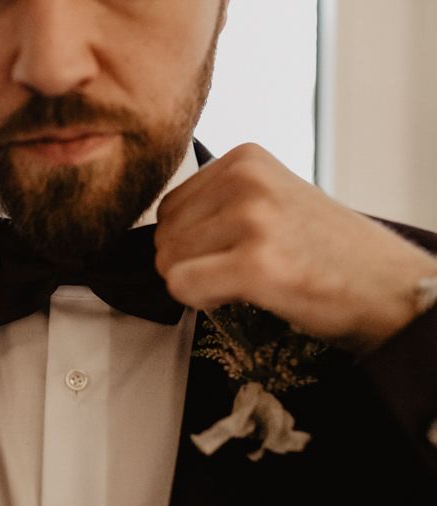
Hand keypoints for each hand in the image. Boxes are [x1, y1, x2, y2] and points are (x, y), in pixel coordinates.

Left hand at [154, 143, 436, 352]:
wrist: (389, 287)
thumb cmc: (327, 251)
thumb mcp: (272, 201)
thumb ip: (218, 205)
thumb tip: (162, 235)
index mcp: (245, 159)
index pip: (169, 208)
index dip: (191, 242)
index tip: (231, 252)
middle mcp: (245, 179)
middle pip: (164, 236)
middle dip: (190, 265)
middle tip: (239, 272)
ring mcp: (251, 218)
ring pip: (168, 262)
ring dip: (199, 284)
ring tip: (248, 282)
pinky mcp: (255, 263)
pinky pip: (182, 285)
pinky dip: (202, 301)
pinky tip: (242, 296)